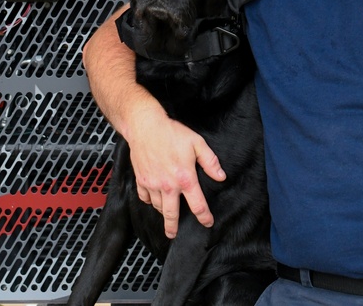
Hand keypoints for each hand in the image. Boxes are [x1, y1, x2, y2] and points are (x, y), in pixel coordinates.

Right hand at [127, 108, 226, 237]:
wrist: (145, 127)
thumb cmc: (172, 133)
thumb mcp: (197, 143)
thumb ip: (210, 162)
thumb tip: (221, 177)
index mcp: (185, 178)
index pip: (197, 204)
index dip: (204, 216)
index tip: (207, 222)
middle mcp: (168, 186)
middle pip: (171, 214)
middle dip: (173, 227)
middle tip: (174, 234)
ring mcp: (152, 184)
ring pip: (157, 206)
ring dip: (163, 212)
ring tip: (166, 213)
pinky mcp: (141, 180)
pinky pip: (145, 197)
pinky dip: (149, 200)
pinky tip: (153, 199)